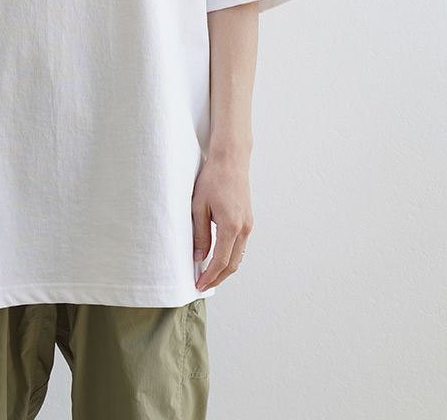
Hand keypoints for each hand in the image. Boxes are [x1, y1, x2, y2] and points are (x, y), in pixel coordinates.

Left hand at [192, 153, 253, 291]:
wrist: (231, 161)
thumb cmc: (212, 179)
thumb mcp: (199, 206)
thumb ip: (200, 234)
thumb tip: (199, 257)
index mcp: (231, 226)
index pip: (221, 261)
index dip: (209, 276)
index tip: (198, 285)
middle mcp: (244, 228)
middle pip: (233, 264)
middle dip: (218, 278)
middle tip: (202, 285)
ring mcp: (248, 224)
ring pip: (238, 256)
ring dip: (224, 268)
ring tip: (208, 275)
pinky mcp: (248, 220)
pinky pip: (240, 245)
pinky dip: (230, 256)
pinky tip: (218, 257)